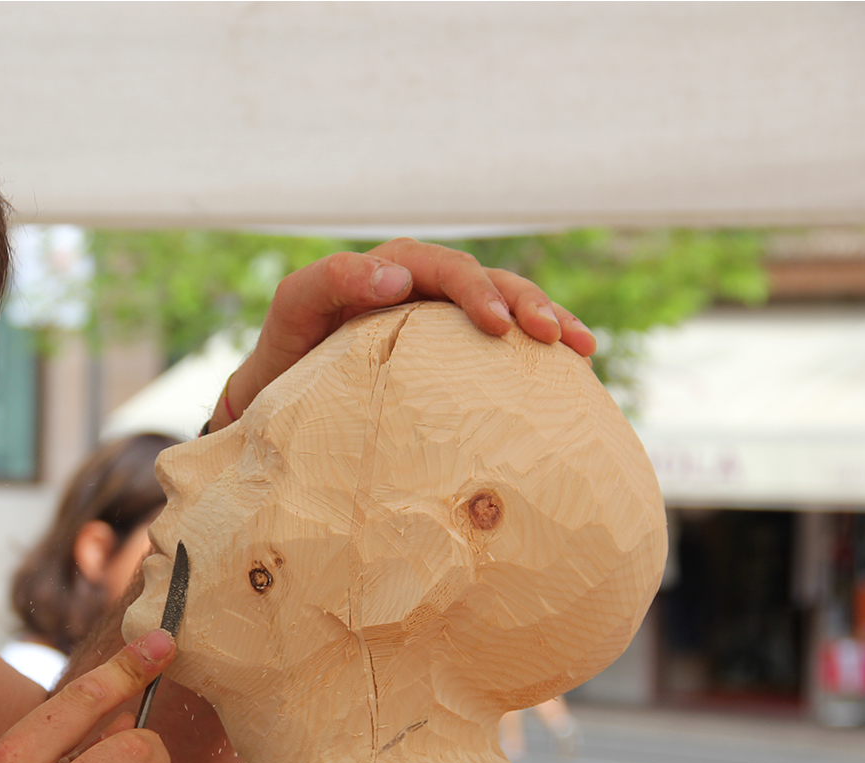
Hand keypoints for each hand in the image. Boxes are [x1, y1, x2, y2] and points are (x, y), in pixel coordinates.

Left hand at [212, 238, 595, 430]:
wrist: (283, 393)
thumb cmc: (285, 352)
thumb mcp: (293, 310)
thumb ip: (328, 282)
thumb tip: (395, 278)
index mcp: (390, 268)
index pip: (442, 267)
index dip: (473, 290)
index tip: (496, 325)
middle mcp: (424, 286)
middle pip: (486, 281)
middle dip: (522, 302)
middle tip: (548, 334)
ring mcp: (444, 318)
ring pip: (506, 304)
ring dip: (546, 318)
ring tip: (580, 346)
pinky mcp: (455, 351)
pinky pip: (505, 341)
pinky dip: (539, 349)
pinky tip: (576, 365)